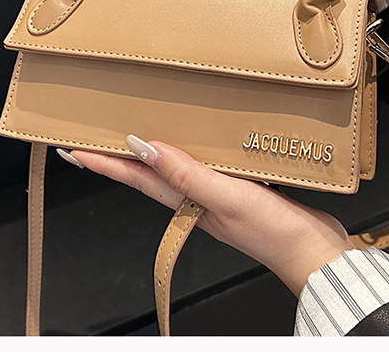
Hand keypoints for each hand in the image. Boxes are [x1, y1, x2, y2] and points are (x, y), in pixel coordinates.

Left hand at [61, 137, 354, 297]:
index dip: (103, 163)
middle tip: (93, 139)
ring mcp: (214, 197)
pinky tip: (194, 143)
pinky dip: (188, 154)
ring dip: (148, 153)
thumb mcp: (225, 197)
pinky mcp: (237, 190)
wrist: (313, 253)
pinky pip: (202, 167)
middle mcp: (194, 198)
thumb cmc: (272, 231)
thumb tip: (142, 148)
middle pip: (145, 174)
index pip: (134, 177)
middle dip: (117, 157)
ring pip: (172, 169)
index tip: (75, 150)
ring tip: (132, 135)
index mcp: (185, 199)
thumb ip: (184, 173)